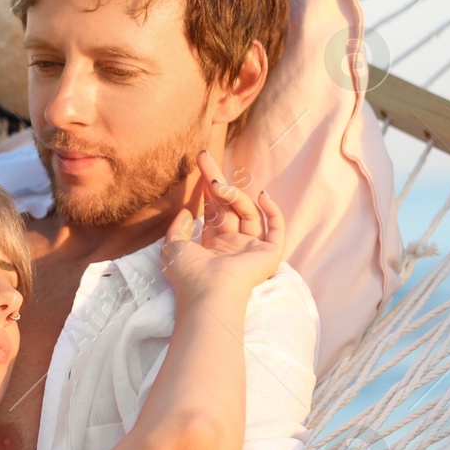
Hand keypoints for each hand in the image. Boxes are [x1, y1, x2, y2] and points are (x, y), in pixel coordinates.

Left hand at [161, 151, 285, 303]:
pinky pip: (276, 228)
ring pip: (248, 213)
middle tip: (204, 155)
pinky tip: (261, 195)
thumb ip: (177, 227)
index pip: (214, 212)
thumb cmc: (189, 274)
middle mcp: (234, 247)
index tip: (200, 168)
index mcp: (213, 247)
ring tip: (219, 185)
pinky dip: (271, 211)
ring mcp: (252, 249)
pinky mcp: (269, 254)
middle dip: (217, 181)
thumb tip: (186, 211)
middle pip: (229, 207)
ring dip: (235, 195)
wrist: (209, 293)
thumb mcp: (173, 246)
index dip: (207, 190)